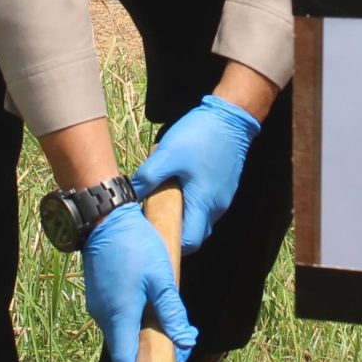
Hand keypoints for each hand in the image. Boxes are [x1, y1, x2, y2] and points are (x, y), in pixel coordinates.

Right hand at [81, 203, 194, 361]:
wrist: (104, 218)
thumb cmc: (136, 245)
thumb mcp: (162, 279)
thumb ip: (173, 312)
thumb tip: (185, 342)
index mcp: (121, 317)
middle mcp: (104, 317)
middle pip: (125, 350)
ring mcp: (98, 307)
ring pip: (122, 333)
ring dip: (140, 340)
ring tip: (166, 341)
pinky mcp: (98, 296)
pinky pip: (117, 319)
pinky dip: (132, 324)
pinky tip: (149, 316)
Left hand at [131, 94, 258, 250]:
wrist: (231, 116)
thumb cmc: (199, 136)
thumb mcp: (167, 155)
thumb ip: (148, 177)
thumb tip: (130, 195)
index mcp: (203, 203)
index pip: (189, 242)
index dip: (171, 245)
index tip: (154, 237)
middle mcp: (217, 206)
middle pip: (196, 233)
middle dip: (177, 232)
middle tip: (157, 220)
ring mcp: (224, 196)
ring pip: (202, 219)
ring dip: (185, 216)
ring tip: (166, 202)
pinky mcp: (225, 185)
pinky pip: (208, 204)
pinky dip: (194, 203)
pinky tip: (181, 186)